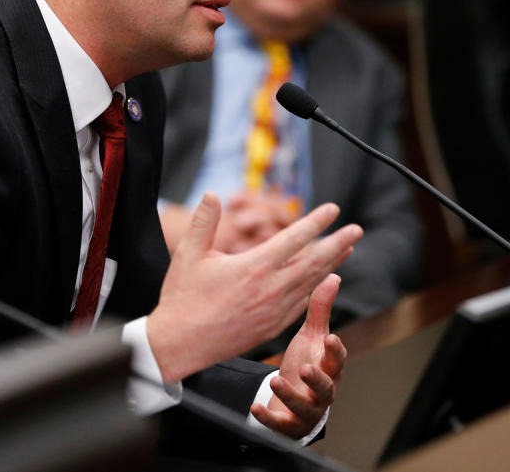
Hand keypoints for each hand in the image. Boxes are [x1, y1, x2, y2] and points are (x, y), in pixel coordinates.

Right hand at [146, 193, 360, 382]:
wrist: (181, 343)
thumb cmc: (182, 296)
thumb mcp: (188, 254)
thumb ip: (203, 222)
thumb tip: (212, 194)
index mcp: (252, 267)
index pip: (294, 239)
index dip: (316, 222)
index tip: (333, 209)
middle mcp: (270, 289)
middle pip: (314, 261)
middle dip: (338, 243)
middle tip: (356, 229)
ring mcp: (274, 310)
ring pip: (312, 283)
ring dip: (332, 264)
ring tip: (347, 249)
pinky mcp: (272, 326)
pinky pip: (302, 302)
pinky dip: (317, 287)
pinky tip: (323, 279)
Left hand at [251, 274, 346, 439]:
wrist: (293, 401)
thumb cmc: (306, 363)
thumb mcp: (312, 337)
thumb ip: (321, 309)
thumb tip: (333, 275)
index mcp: (328, 367)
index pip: (337, 360)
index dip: (335, 351)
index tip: (330, 338)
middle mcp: (322, 390)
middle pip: (327, 387)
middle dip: (317, 378)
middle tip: (306, 368)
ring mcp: (306, 409)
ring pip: (305, 407)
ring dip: (291, 395)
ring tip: (275, 380)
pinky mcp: (288, 423)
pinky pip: (279, 424)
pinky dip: (267, 416)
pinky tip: (254, 407)